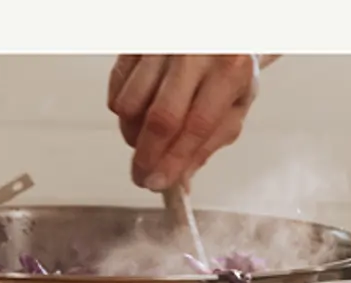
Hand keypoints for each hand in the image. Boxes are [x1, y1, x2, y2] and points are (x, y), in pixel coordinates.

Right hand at [107, 54, 266, 191]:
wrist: (218, 32)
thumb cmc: (228, 69)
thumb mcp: (234, 106)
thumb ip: (209, 144)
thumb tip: (180, 179)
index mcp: (229, 70)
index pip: (196, 126)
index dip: (174, 161)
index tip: (159, 183)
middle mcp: (195, 53)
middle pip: (160, 118)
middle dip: (147, 157)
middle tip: (142, 176)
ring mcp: (163, 44)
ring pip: (130, 104)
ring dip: (132, 136)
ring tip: (145, 141)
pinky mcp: (137, 42)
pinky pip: (117, 86)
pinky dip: (122, 112)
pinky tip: (138, 115)